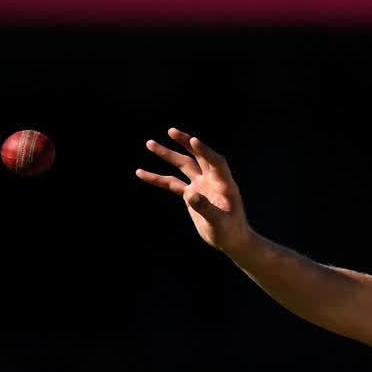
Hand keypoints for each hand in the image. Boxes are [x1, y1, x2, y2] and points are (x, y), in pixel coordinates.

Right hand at [135, 128, 252, 253]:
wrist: (230, 239)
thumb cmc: (230, 232)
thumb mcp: (220, 223)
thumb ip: (206, 209)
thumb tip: (189, 195)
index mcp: (224, 184)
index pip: (216, 162)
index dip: (205, 151)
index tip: (194, 140)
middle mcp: (212, 180)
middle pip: (197, 157)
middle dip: (184, 143)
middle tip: (171, 131)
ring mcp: (200, 185)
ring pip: (183, 166)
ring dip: (168, 155)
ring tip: (149, 143)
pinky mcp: (191, 194)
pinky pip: (172, 184)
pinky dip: (158, 179)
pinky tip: (141, 173)